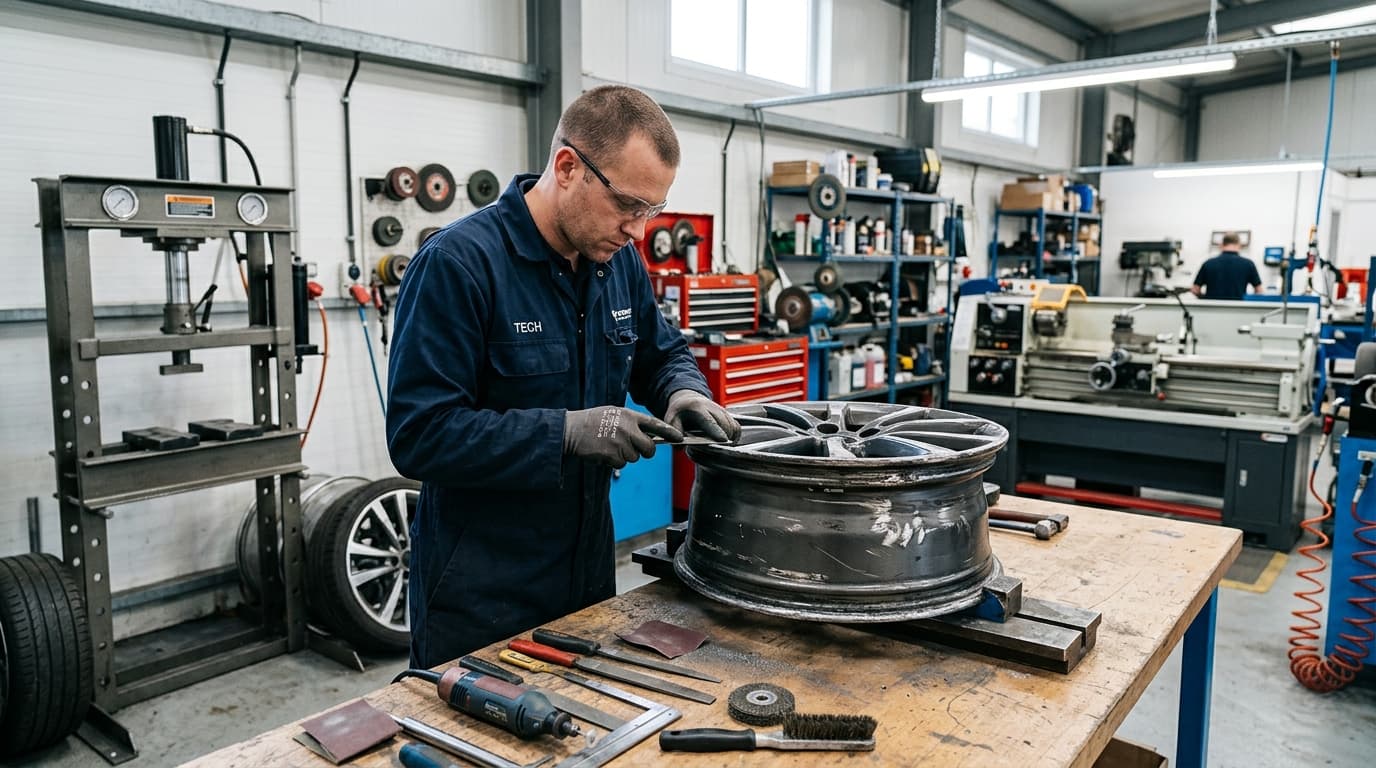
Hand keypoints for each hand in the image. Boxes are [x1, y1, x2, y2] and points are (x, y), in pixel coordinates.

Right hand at [563, 406, 681, 467]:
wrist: (571, 430)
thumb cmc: (592, 421)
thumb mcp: (613, 413)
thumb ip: (631, 422)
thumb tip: (648, 435)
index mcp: (629, 416)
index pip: (655, 424)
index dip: (669, 432)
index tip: (679, 438)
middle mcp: (628, 429)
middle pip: (649, 448)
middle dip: (645, 451)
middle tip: (634, 448)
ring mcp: (621, 443)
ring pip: (634, 457)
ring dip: (625, 456)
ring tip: (610, 445)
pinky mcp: (613, 455)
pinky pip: (622, 464)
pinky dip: (614, 461)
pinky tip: (604, 452)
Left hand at [664, 390, 740, 442]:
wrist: (688, 400)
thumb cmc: (680, 412)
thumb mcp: (671, 419)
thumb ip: (674, 432)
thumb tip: (681, 445)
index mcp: (697, 408)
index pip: (710, 421)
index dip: (717, 431)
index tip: (723, 441)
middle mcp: (713, 408)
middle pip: (725, 425)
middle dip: (723, 439)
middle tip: (714, 449)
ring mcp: (722, 411)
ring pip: (733, 427)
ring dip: (729, 439)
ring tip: (717, 445)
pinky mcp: (728, 415)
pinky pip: (736, 428)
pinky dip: (733, 436)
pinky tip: (724, 441)